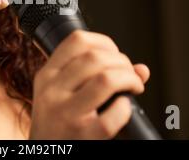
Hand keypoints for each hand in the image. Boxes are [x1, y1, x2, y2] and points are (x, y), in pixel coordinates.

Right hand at [29, 30, 149, 139]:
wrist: (47, 153)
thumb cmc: (58, 123)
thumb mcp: (61, 94)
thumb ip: (94, 75)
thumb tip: (141, 69)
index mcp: (46, 75)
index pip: (76, 40)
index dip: (104, 42)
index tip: (114, 54)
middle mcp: (52, 91)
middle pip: (95, 57)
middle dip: (122, 62)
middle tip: (129, 76)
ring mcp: (65, 113)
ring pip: (106, 79)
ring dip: (129, 79)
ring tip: (133, 88)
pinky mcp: (81, 134)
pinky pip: (113, 114)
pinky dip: (125, 108)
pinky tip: (123, 108)